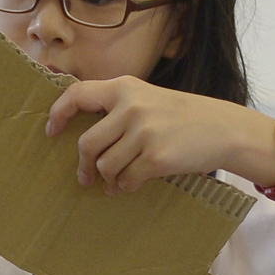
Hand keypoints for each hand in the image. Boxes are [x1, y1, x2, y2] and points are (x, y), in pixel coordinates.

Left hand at [44, 76, 274, 193]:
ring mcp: (143, 132)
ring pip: (105, 166)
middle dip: (83, 166)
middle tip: (84, 177)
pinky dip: (126, 186)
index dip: (58, 113)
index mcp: (125, 88)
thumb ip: (119, 109)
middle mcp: (131, 107)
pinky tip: (132, 184)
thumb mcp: (149, 98)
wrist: (223, 128)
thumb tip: (85, 138)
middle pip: (87, 144)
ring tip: (115, 182)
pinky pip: (126, 180)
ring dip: (107, 179)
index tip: (51, 131)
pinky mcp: (155, 158)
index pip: (78, 95)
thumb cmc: (183, 117)